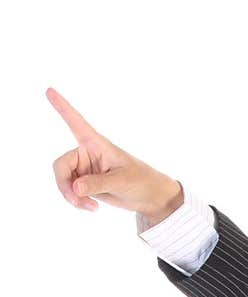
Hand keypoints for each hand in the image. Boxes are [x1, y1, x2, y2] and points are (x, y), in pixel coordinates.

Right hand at [46, 86, 181, 221]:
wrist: (148, 197)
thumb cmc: (140, 181)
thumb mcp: (121, 181)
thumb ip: (98, 183)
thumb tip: (75, 188)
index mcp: (96, 143)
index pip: (76, 122)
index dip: (62, 107)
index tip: (49, 90)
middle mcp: (86, 154)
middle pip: (61, 165)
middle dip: (64, 185)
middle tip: (75, 200)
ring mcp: (84, 169)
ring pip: (63, 181)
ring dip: (71, 196)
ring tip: (89, 206)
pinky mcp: (85, 183)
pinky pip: (70, 191)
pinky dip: (77, 201)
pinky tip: (90, 207)